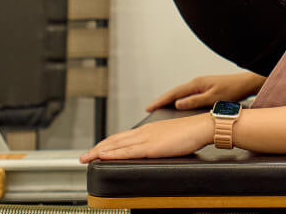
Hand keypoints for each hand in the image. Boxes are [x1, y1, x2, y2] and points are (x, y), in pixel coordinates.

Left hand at [79, 114, 210, 161]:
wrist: (201, 127)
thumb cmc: (190, 133)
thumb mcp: (169, 137)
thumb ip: (158, 143)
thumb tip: (152, 150)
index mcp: (148, 130)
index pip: (121, 137)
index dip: (106, 144)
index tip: (96, 150)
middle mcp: (143, 132)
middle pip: (114, 140)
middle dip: (97, 149)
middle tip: (83, 156)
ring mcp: (146, 139)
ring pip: (116, 145)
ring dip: (99, 151)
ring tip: (86, 158)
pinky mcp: (151, 146)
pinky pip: (126, 151)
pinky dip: (112, 154)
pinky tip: (103, 156)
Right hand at [145, 72, 264, 111]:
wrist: (245, 84)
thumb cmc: (232, 90)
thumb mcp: (213, 98)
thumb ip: (195, 101)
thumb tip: (177, 104)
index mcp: (196, 84)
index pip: (174, 93)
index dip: (161, 100)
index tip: (149, 107)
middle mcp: (196, 83)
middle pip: (174, 93)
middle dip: (161, 100)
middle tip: (150, 108)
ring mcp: (200, 85)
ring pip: (180, 94)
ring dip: (169, 100)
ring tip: (159, 108)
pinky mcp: (205, 89)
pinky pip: (187, 95)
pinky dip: (179, 100)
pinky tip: (178, 106)